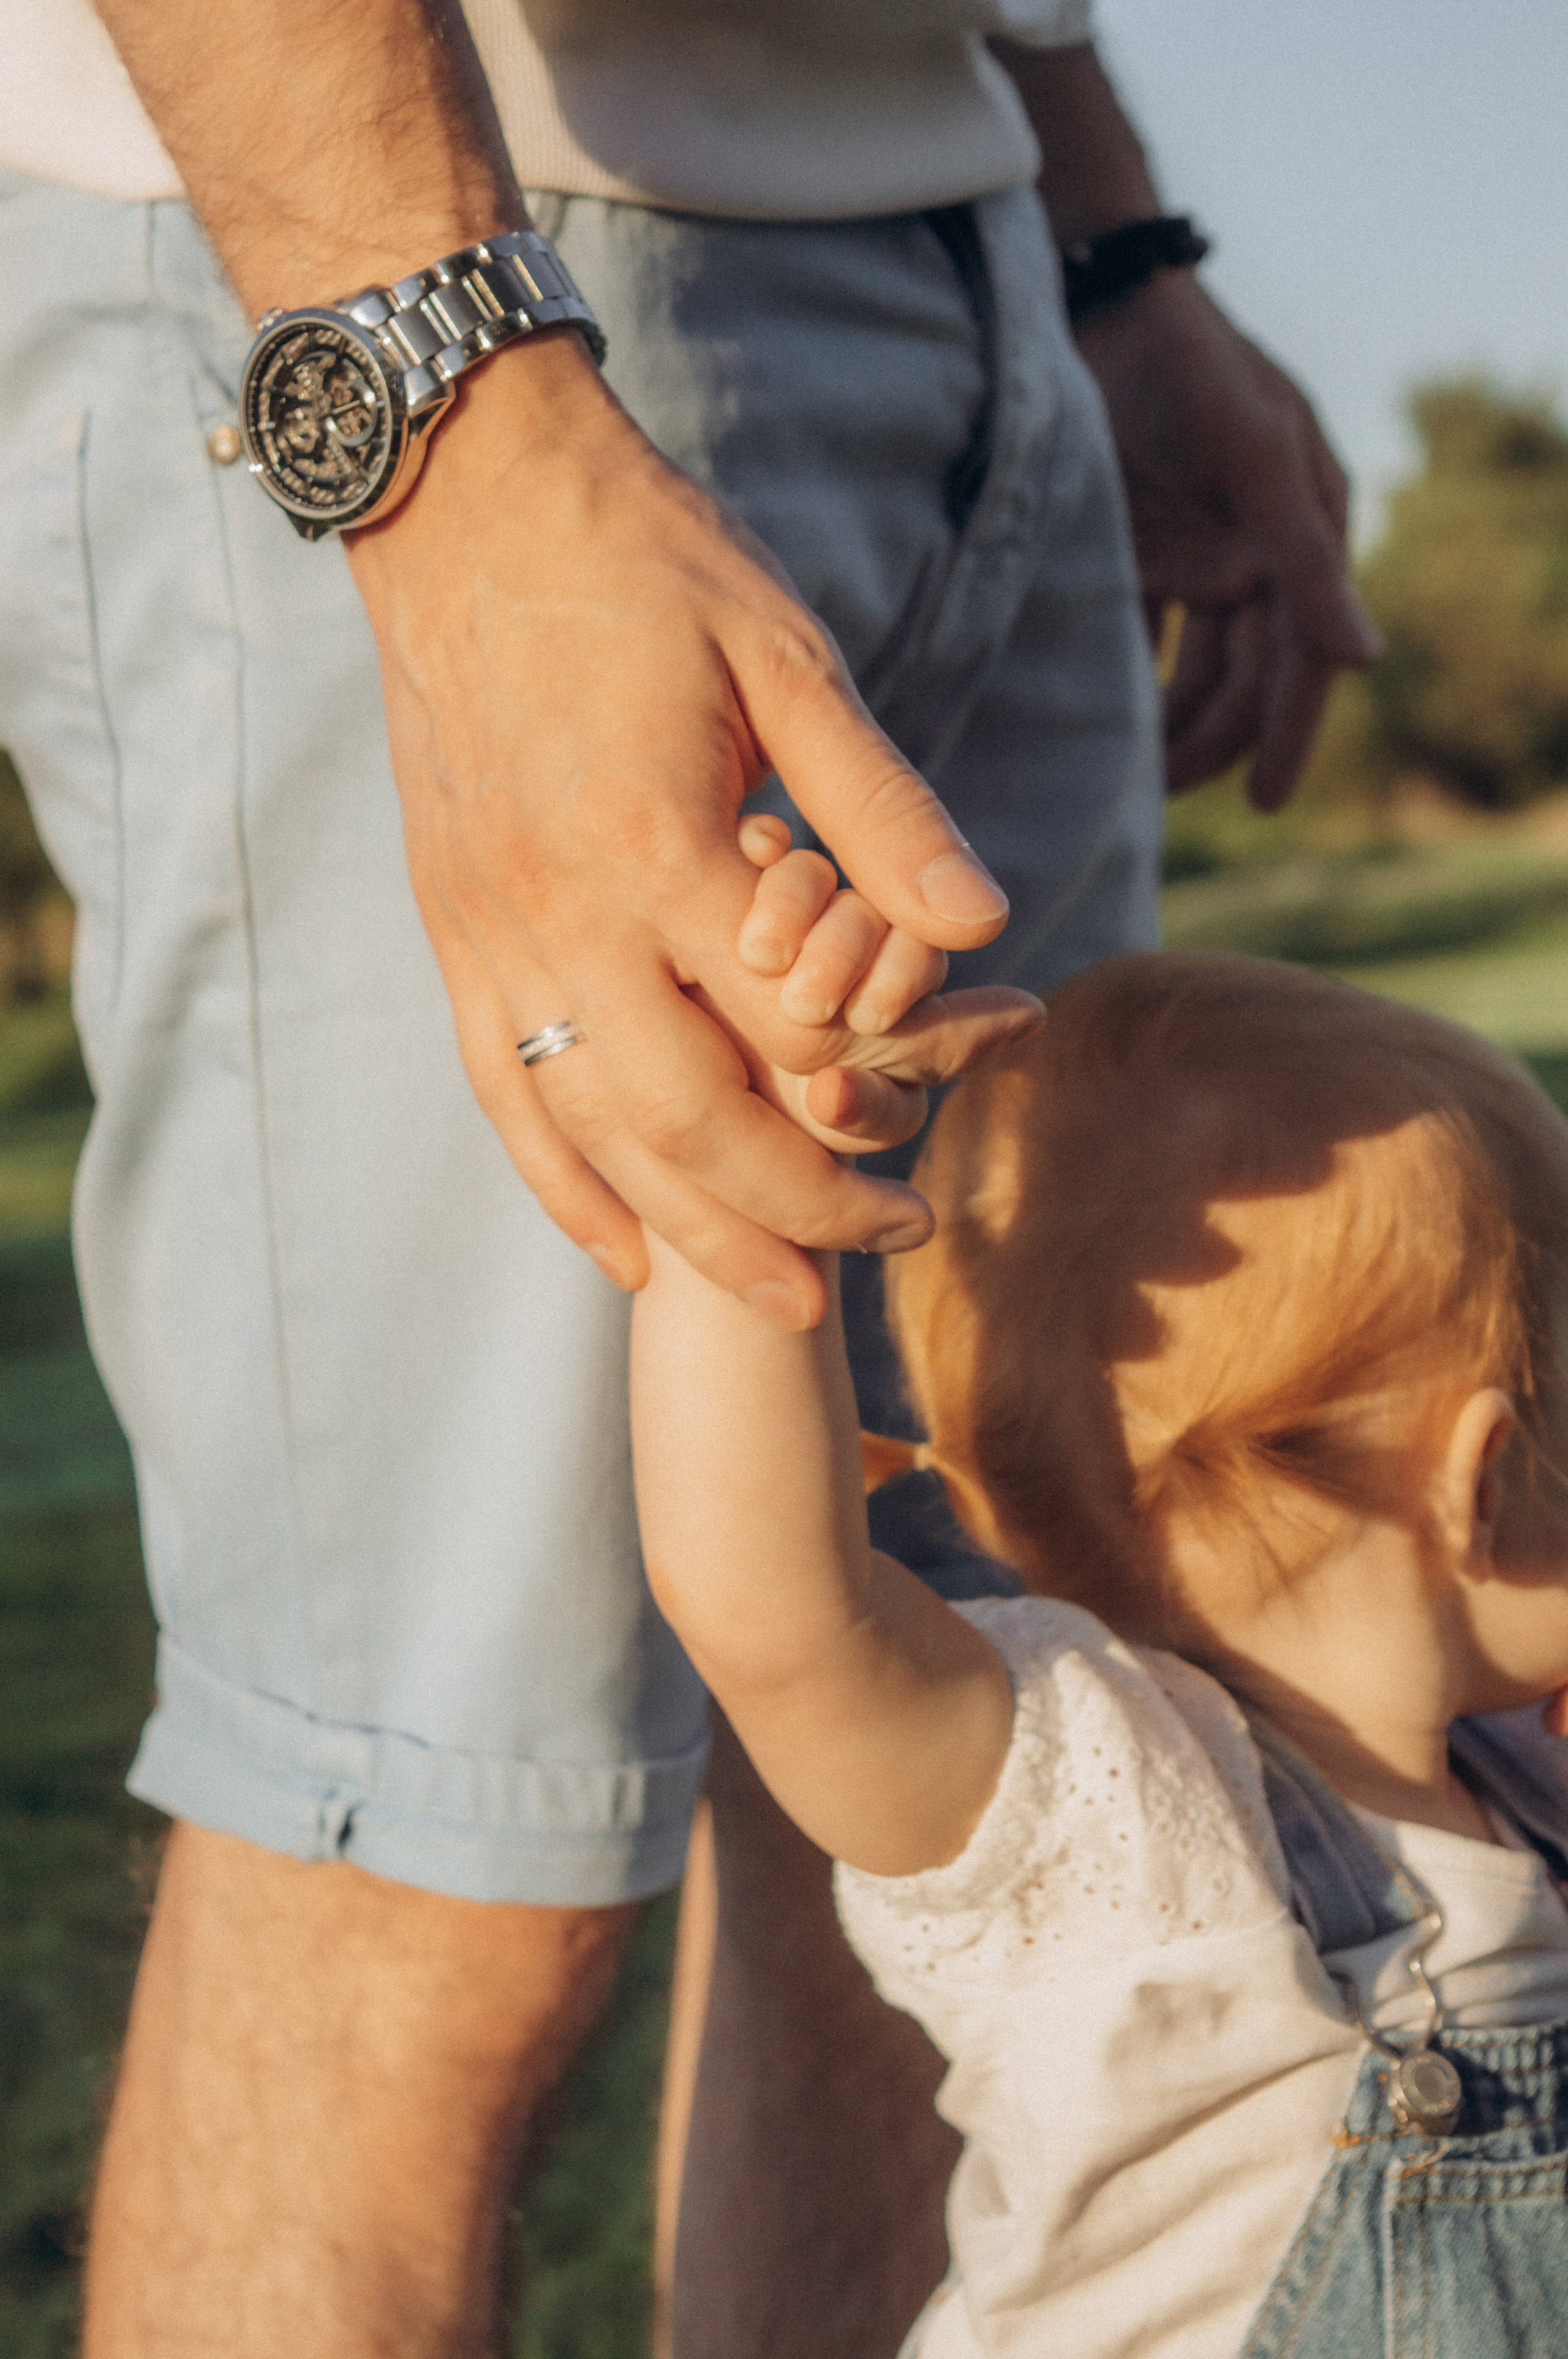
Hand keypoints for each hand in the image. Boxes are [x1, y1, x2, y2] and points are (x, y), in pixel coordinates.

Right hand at [349, 337, 1013, 1325]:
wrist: (465, 495)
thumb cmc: (647, 563)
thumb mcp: (787, 658)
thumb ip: (880, 807)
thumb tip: (983, 923)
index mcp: (652, 841)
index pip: (774, 1032)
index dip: (859, 1111)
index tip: (926, 1161)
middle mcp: (558, 910)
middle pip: (679, 1120)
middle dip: (784, 1216)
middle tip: (868, 1269)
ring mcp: (489, 927)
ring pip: (584, 1129)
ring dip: (680, 1231)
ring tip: (772, 1301)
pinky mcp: (451, 924)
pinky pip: (499, 1088)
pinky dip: (559, 1183)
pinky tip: (614, 1246)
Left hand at [1076, 271, 1381, 810]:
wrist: (1102, 304)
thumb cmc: (1192, 369)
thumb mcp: (1254, 457)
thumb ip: (1302, 559)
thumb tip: (1364, 661)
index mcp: (1301, 536)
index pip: (1301, 655)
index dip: (1289, 731)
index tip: (1268, 801)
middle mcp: (1254, 557)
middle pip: (1241, 678)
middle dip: (1211, 742)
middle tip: (1159, 803)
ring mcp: (1195, 559)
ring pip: (1190, 671)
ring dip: (1165, 724)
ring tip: (1125, 782)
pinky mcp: (1136, 554)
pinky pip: (1135, 639)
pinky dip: (1122, 682)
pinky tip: (1092, 725)